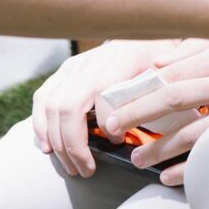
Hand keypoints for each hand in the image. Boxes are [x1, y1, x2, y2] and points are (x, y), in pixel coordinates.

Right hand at [31, 38, 166, 175]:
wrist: (148, 38)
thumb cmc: (161, 66)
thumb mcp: (168, 77)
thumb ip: (158, 98)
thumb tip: (154, 128)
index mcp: (124, 59)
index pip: (103, 92)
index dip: (107, 122)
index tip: (118, 141)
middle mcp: (95, 60)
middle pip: (70, 105)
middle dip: (73, 145)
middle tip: (86, 170)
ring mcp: (76, 64)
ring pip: (52, 105)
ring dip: (57, 141)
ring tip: (70, 166)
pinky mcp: (65, 70)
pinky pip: (43, 97)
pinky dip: (40, 125)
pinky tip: (47, 147)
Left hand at [99, 38, 208, 186]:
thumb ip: (194, 53)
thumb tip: (156, 62)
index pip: (172, 75)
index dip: (140, 90)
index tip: (113, 103)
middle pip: (174, 99)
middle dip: (139, 114)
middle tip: (112, 129)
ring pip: (191, 131)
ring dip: (159, 147)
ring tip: (138, 159)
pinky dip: (188, 170)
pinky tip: (167, 177)